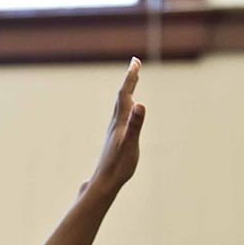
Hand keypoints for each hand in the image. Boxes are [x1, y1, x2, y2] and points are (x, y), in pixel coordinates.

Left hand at [87, 56, 144, 194]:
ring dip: (126, 93)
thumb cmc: (118, 166)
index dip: (130, 78)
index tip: (134, 61)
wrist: (103, 183)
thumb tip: (140, 104)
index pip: (125, 95)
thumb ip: (135, 124)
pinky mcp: (114, 140)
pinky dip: (125, 108)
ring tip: (131, 84)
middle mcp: (115, 125)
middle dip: (129, 80)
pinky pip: (120, 117)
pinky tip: (126, 113)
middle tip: (134, 64)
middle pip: (121, 98)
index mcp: (120, 123)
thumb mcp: (130, 144)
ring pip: (120, 107)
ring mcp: (114, 133)